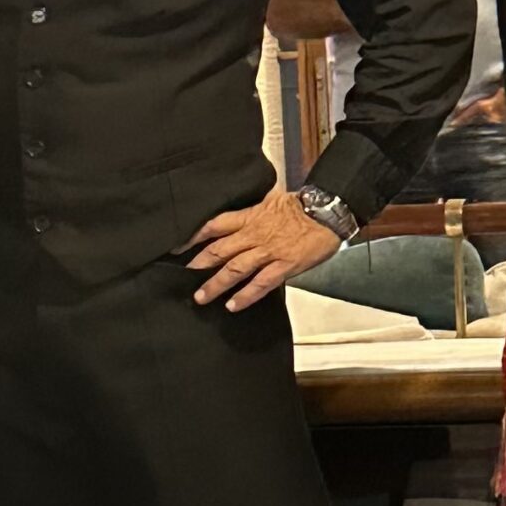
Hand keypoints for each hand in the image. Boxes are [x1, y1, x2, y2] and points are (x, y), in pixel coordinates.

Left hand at [186, 187, 342, 310]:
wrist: (328, 212)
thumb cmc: (302, 206)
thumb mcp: (271, 200)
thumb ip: (253, 209)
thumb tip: (241, 213)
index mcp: (250, 216)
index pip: (214, 225)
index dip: (194, 236)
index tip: (178, 247)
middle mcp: (254, 234)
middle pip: (219, 250)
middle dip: (199, 264)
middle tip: (182, 277)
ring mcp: (268, 251)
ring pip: (235, 268)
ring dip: (216, 284)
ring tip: (201, 297)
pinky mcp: (283, 266)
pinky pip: (261, 283)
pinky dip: (245, 295)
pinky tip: (233, 305)